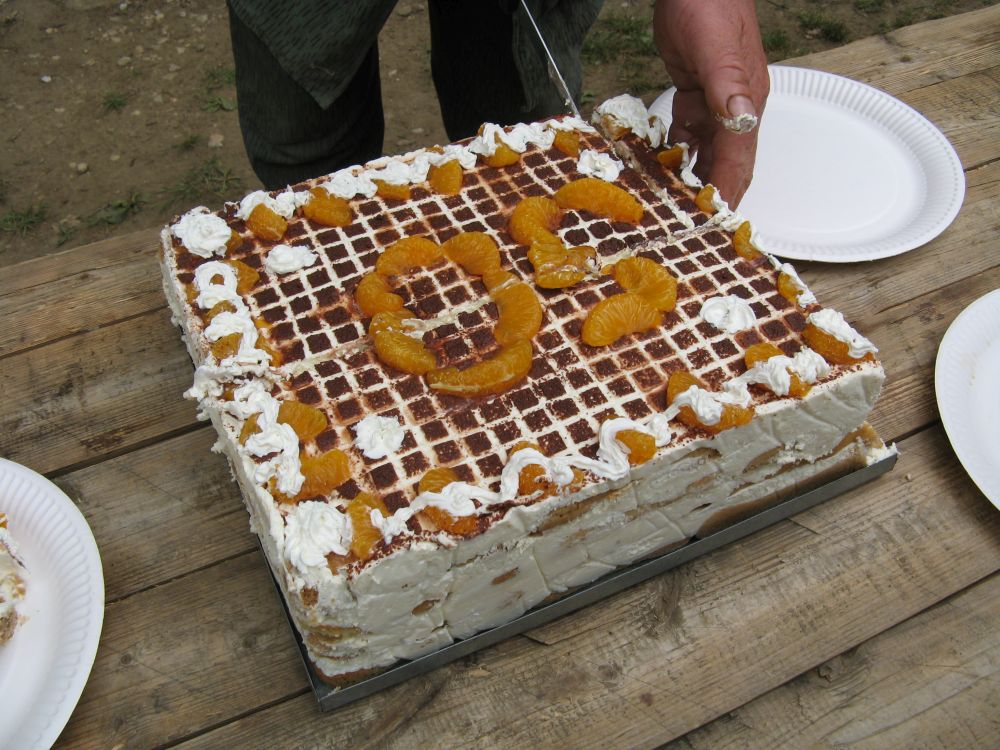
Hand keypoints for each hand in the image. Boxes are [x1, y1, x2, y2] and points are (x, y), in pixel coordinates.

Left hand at [653, 0, 768, 206]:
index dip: (728, 190)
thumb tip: (741, 117)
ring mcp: (715, 100)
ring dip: (695, 178)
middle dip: (715, 194)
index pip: (739, 156)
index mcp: (747, 101)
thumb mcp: (716, 48)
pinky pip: (688, 132)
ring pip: (707, 151)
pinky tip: (664, 170)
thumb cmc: (709, 4)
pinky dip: (677, 153)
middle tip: (697, 227)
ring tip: (679, 209)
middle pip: (727, 160)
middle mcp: (735, 105)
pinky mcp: (694, 93)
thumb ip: (728, 84)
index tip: (716, 222)